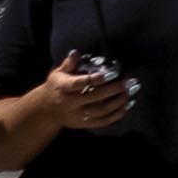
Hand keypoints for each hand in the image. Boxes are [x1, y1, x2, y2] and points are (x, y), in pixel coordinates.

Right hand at [23, 62, 140, 152]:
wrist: (47, 111)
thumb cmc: (57, 87)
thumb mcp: (58, 74)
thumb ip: (69, 64)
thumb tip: (76, 53)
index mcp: (63, 88)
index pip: (77, 84)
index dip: (93, 79)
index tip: (110, 73)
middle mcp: (69, 103)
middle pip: (93, 97)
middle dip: (113, 89)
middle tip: (128, 81)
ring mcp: (77, 115)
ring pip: (100, 111)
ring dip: (118, 102)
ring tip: (130, 92)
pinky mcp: (83, 124)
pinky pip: (102, 122)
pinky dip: (116, 115)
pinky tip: (127, 105)